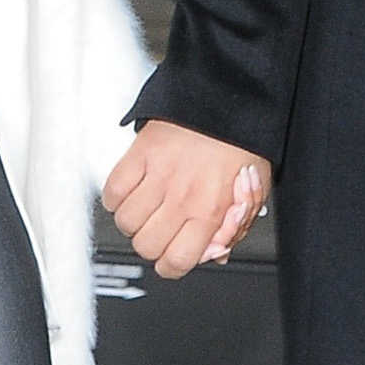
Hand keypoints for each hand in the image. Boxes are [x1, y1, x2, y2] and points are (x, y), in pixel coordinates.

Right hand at [104, 120, 272, 280]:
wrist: (227, 98)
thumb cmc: (241, 142)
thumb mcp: (252, 193)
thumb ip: (235, 228)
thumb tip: (216, 254)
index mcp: (211, 210)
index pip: (176, 261)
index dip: (171, 266)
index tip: (172, 257)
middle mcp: (182, 197)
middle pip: (146, 246)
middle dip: (151, 244)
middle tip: (161, 230)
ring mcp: (158, 176)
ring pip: (125, 223)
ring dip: (133, 221)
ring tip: (146, 209)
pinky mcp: (139, 155)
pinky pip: (112, 192)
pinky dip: (116, 197)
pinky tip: (131, 191)